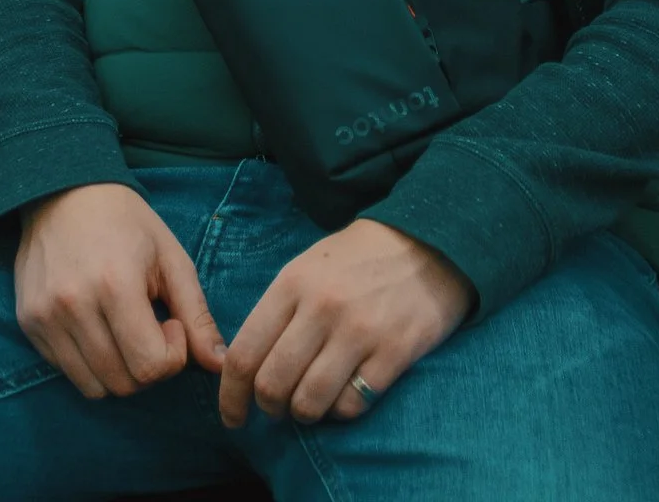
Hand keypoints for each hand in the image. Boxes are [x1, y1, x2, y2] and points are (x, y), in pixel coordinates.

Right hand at [14, 183, 224, 398]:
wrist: (63, 191)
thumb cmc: (126, 222)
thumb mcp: (171, 259)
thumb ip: (197, 315)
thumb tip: (220, 366)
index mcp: (115, 285)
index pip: (151, 367)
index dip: (173, 355)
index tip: (171, 323)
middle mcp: (74, 305)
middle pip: (124, 383)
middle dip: (148, 367)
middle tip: (149, 328)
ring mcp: (44, 316)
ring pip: (93, 387)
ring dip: (119, 370)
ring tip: (122, 329)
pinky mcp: (28, 322)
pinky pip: (66, 371)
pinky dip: (89, 363)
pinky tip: (97, 326)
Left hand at [218, 219, 473, 426]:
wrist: (428, 240)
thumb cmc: (359, 259)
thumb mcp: (308, 267)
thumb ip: (279, 311)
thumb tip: (246, 365)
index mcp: (291, 284)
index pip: (244, 354)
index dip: (230, 396)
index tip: (232, 417)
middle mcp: (320, 308)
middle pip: (272, 384)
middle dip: (268, 408)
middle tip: (277, 410)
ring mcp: (359, 331)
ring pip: (310, 402)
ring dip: (304, 414)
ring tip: (311, 407)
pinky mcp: (395, 352)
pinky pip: (353, 404)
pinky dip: (342, 411)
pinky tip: (345, 397)